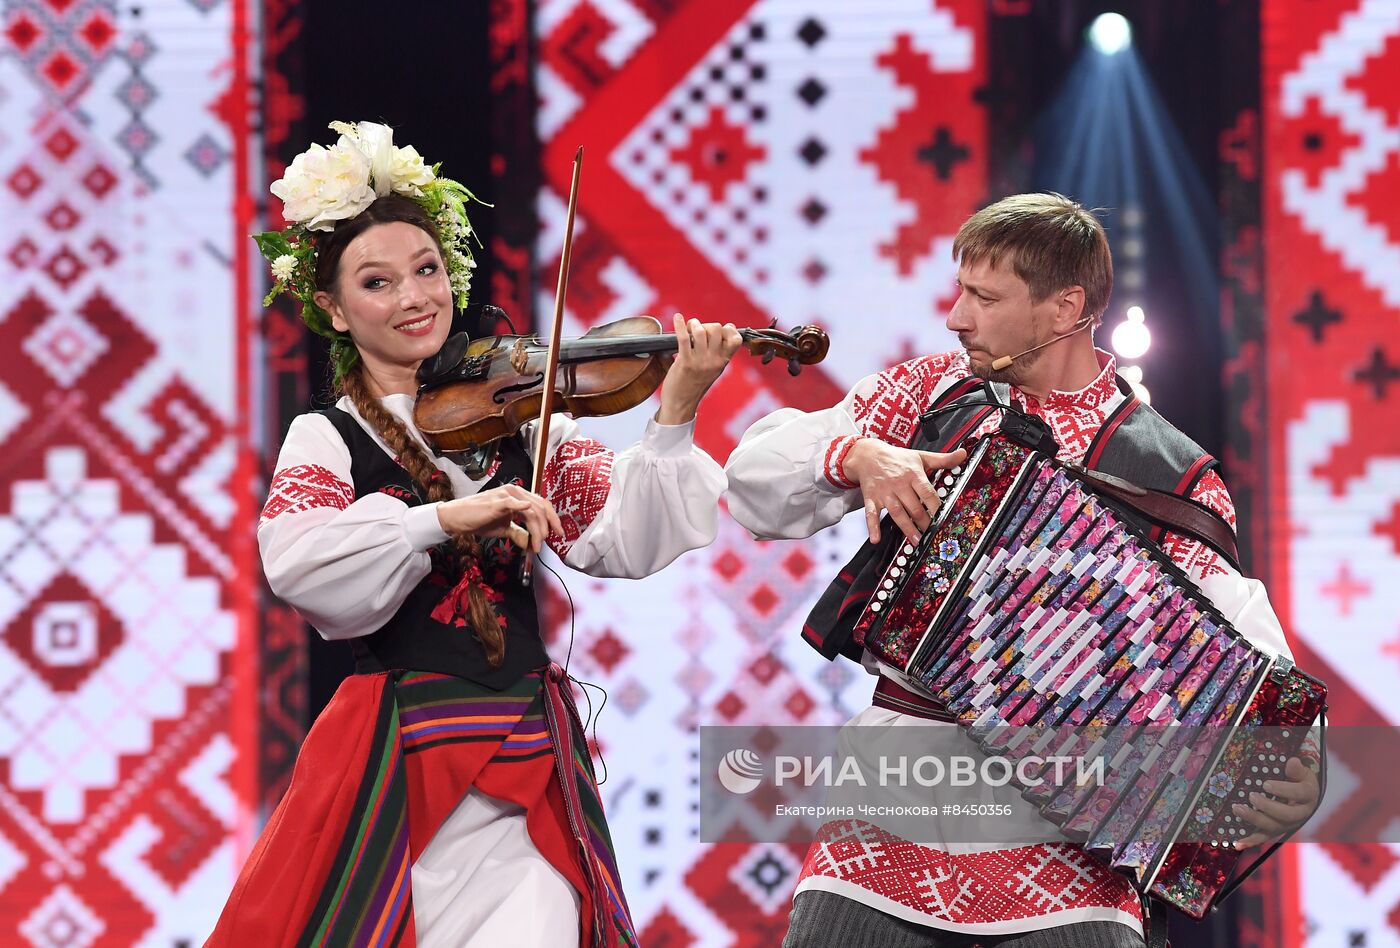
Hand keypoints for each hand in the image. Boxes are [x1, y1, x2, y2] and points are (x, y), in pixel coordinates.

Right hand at [436, 484, 563, 553]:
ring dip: (537, 530)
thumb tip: (530, 544)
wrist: (458, 518)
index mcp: (519, 496)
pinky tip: (528, 510)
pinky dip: (523, 506)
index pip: (543, 505)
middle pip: (542, 507)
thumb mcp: (503, 528)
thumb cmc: (479, 520)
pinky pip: (514, 503)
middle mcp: (516, 492)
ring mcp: (507, 495)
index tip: (559, 534)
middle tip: (550, 542)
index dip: (553, 519)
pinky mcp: (497, 501)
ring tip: (536, 545)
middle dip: (549, 525)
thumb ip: (518, 533)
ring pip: (532, 510)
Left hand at [656, 313, 742, 424]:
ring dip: (694, 324)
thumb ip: (716, 353)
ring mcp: (700, 362)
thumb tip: (714, 330)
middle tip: (698, 330)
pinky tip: (677, 318)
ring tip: (689, 327)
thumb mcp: (712, 370)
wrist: (681, 404)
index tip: (720, 329)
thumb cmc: (694, 385)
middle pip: (717, 329)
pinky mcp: (685, 363)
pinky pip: (684, 338)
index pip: (736, 339)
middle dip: (707, 325)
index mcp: (723, 362)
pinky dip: (679, 325)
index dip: (729, 329)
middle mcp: (714, 361)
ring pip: (701, 331)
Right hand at [843, 438, 967, 543]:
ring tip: (917, 541)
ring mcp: (884, 492)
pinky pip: (871, 514)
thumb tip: (963, 454)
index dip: (936, 507)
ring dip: (907, 528)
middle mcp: (899, 484)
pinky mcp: (871, 498)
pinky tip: (876, 538)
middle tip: (933, 535)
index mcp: (913, 474)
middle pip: (914, 507)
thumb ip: (943, 459)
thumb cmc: (896, 458)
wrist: (868, 455)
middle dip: (924, 522)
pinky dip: (873, 527)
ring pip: (897, 513)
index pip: (928, 493)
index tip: (944, 518)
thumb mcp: (921, 456)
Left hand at [1233, 757, 1320, 848]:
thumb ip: (1296, 769)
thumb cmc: (1298, 780)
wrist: (1303, 796)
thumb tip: (1293, 762)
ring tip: (1237, 808)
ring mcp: (1287, 824)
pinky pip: (1262, 837)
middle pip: (1286, 815)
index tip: (1266, 784)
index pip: (1298, 794)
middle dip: (1267, 807)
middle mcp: (1300, 814)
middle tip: (1251, 796)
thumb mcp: (1301, 772)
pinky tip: (1237, 843)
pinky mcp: (1275, 830)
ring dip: (1254, 819)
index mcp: (1308, 796)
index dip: (1282, 790)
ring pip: (1273, 827)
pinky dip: (1250, 841)